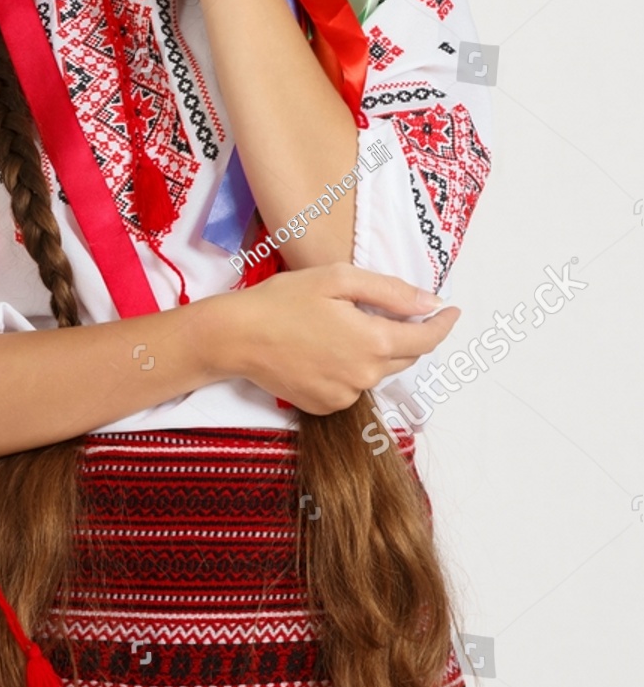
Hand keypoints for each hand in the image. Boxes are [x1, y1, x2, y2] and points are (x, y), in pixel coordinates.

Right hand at [220, 264, 461, 414]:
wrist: (236, 337)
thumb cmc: (283, 300)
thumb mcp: (338, 279)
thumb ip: (390, 291)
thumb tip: (431, 302)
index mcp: (373, 341)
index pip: (426, 338)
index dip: (443, 323)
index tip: (451, 310)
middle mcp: (365, 376)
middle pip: (405, 355)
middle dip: (407, 333)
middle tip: (388, 309)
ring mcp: (345, 396)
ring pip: (376, 371)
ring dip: (373, 350)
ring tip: (340, 326)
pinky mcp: (325, 407)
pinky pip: (351, 385)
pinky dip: (348, 368)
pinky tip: (322, 349)